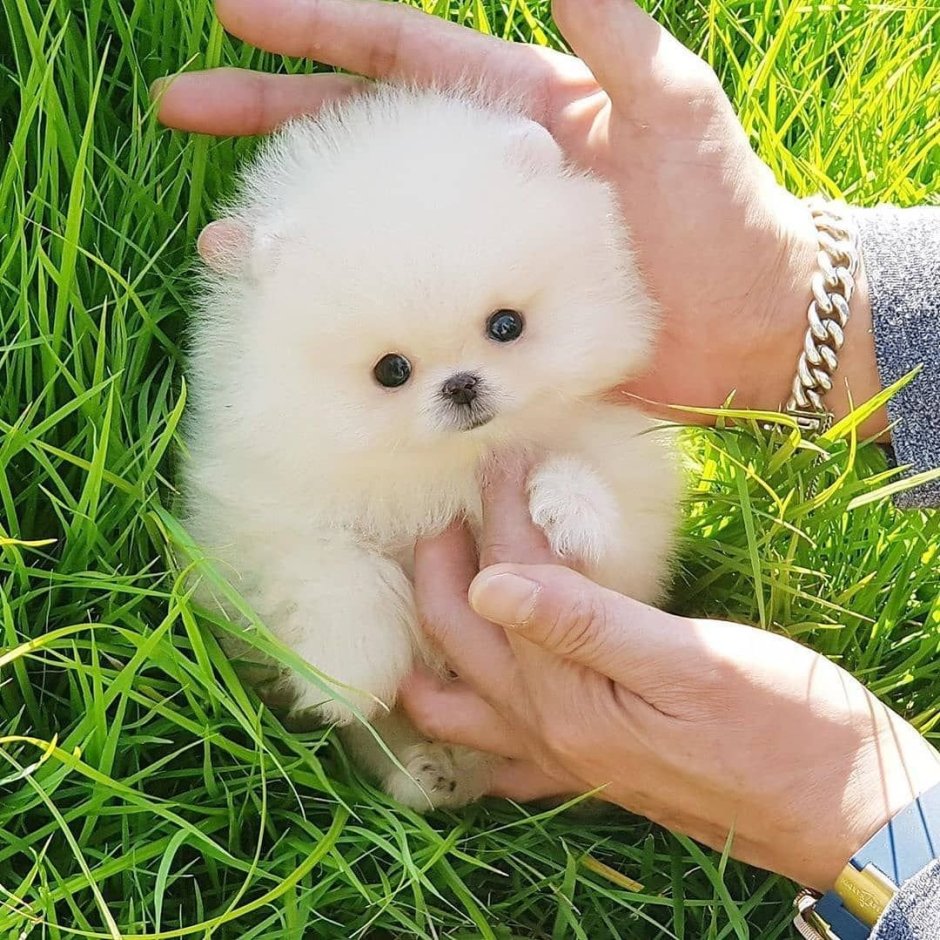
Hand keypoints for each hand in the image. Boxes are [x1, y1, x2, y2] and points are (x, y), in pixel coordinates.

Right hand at [154, 0, 883, 429]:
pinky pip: (404, 310)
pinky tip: (303, 321)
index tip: (231, 11)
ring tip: (225, 247)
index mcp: (510, 113)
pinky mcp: (483, 323)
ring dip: (291, 233)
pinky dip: (352, 312)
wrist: (748, 328)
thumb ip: (615, 37)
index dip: (313, 28)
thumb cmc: (723, 218)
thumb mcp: (679, 112)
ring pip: (364, 231)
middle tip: (178, 108)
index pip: (392, 54)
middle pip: (351, 138)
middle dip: (263, 120)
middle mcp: (476, 181)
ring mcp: (473, 256)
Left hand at [400, 462, 939, 889]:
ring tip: (428, 588)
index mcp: (568, 698)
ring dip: (430, 646)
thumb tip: (489, 582)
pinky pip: (497, 755)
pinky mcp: (586, 769)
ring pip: (457, 705)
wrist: (840, 809)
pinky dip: (465, 718)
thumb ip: (584, 624)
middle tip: (449, 507)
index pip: (509, 584)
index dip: (500, 514)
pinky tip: (459, 693)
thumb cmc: (784, 727)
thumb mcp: (691, 664)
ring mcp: (561, 758)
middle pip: (459, 639)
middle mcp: (547, 733)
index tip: (504, 458)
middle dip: (444, 563)